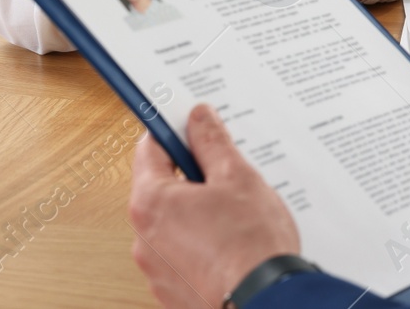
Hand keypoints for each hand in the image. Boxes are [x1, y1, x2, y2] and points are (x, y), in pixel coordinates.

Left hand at [129, 104, 300, 307]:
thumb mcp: (236, 176)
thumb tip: (199, 119)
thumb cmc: (250, 246)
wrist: (265, 301)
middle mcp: (144, 238)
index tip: (189, 123)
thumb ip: (211, 142)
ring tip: (236, 215)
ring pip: (175, 223)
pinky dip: (203, 244)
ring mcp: (157, 269)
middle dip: (193, 176)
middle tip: (226, 173)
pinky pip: (183, 254)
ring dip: (198, 212)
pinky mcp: (174, 291)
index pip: (150, 149)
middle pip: (162, 188)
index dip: (173, 131)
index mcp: (151, 203)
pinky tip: (232, 242)